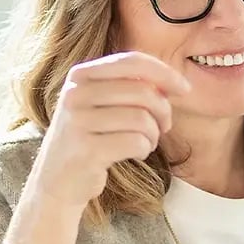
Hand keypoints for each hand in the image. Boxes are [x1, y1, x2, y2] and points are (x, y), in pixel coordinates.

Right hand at [29, 51, 190, 211]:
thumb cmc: (91, 141)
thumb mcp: (103, 106)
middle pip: (143, 92)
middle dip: (163, 112)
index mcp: (81, 76)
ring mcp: (78, 122)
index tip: (185, 89)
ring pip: (143, 119)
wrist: (58, 181)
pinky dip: (144, 149)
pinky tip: (135, 153)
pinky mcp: (87, 150)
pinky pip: (136, 142)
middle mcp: (76, 94)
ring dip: (153, 135)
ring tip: (145, 143)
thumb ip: (131, 89)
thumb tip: (173, 84)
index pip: (132, 62)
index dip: (165, 73)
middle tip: (163, 127)